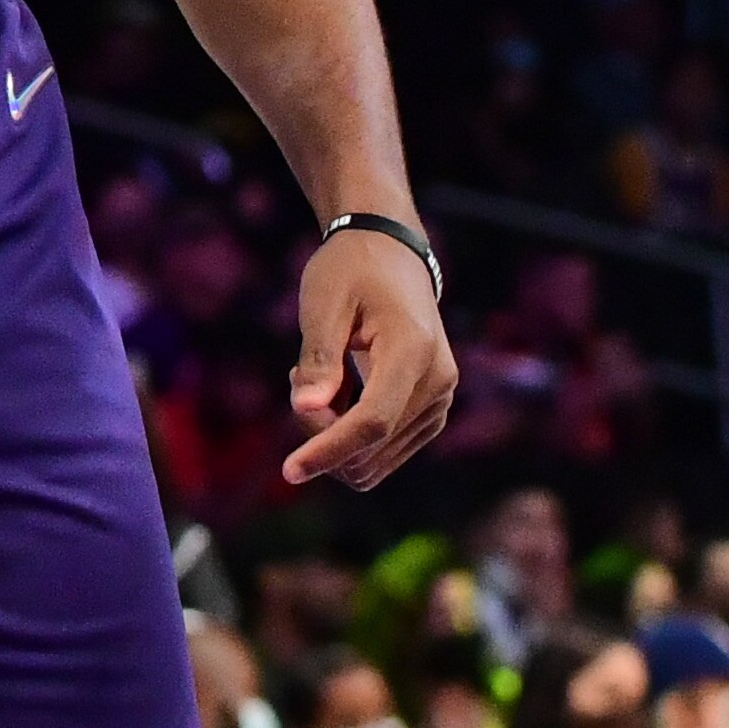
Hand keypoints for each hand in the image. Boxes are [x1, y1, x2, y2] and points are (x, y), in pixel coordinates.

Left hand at [286, 226, 456, 488]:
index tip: (289, 471)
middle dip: (321, 432)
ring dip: (334, 435)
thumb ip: (318, 358)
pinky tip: (339, 391)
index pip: (371, 422)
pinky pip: (383, 451)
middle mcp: (437, 383)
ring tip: (322, 378)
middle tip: (299, 378)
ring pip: (375, 459)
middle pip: (370, 445)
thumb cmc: (351, 272)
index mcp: (413, 352)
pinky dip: (349, 435)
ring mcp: (439, 401)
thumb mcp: (323, 303)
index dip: (328, 450)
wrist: (392, 257)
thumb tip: (306, 408)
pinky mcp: (430, 413)